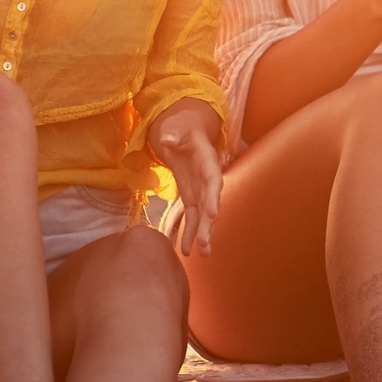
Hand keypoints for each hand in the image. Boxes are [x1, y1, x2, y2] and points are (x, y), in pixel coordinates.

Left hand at [149, 100, 223, 258]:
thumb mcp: (175, 127)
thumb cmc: (180, 126)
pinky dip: (191, 232)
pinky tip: (187, 250)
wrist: (184, 130)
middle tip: (206, 244)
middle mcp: (208, 177)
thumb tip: (168, 140)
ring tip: (202, 255)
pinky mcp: (192, 195)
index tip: (212, 212)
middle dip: (209, 224)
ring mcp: (200, 189)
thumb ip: (173, 134)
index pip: (212, 179)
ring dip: (203, 234)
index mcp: (206, 160)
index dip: (213, 195)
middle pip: (211, 202)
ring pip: (205, 215)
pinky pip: (193, 217)